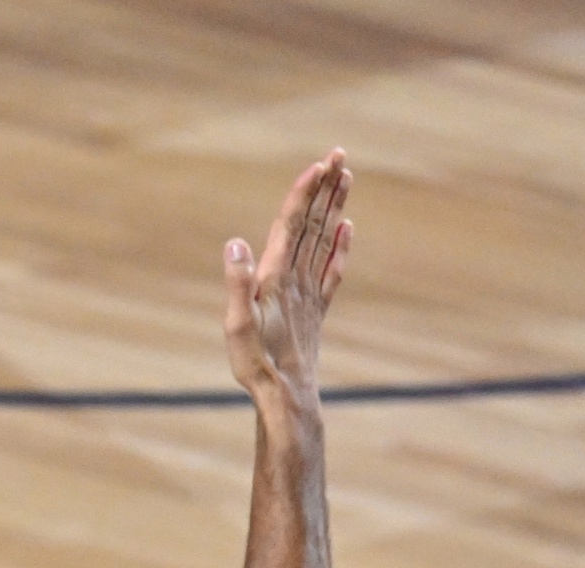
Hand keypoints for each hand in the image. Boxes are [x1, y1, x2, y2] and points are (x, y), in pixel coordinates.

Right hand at [224, 150, 350, 406]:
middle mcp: (297, 278)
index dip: (304, 194)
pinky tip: (347, 226)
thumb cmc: (256, 362)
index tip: (318, 165)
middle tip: (339, 154)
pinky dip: (342, 244)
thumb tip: (237, 244)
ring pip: (326, 239)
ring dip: (335, 206)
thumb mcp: (236, 324)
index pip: (292, 225)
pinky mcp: (315, 308)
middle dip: (325, 188)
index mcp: (276, 277)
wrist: (287, 394)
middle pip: (314, 224)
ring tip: (345, 176)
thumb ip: (237, 283)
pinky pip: (333, 268)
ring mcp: (310, 292)